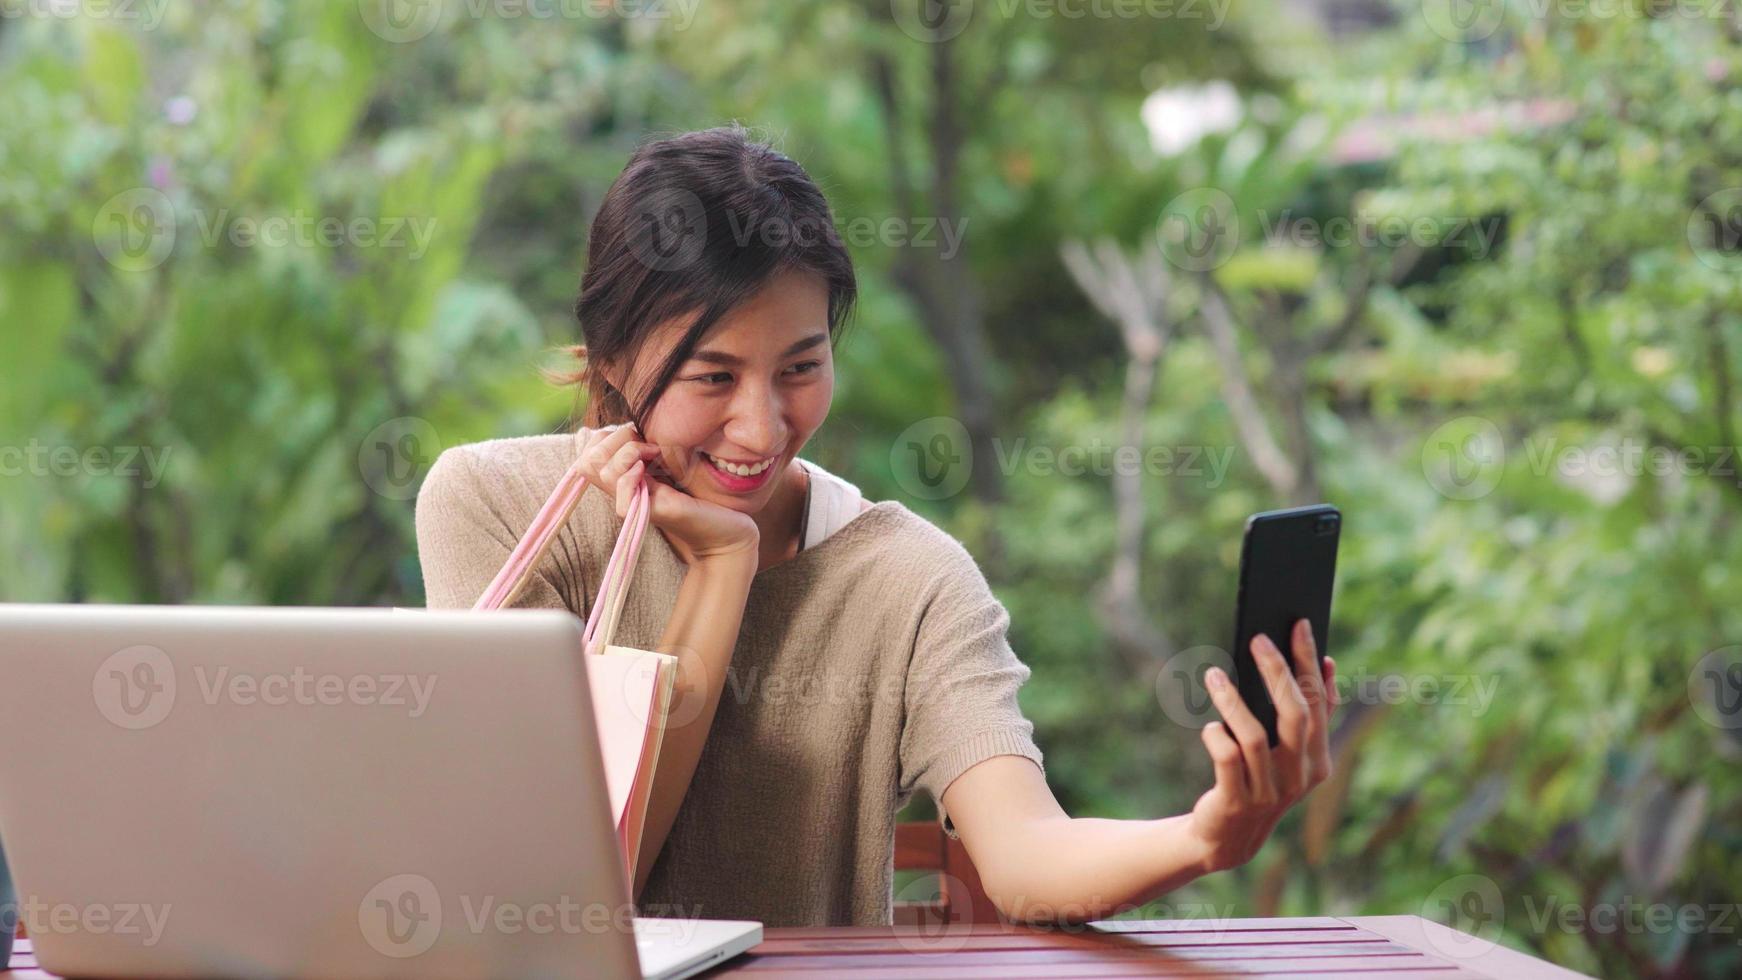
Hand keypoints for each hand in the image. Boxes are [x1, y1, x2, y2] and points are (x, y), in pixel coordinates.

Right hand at [574, 425, 758, 565]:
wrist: (726, 533)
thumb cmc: (703, 498)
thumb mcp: (671, 465)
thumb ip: (646, 451)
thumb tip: (626, 427)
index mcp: (625, 479)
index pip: (588, 450)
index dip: (608, 436)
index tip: (641, 437)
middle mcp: (622, 493)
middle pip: (588, 458)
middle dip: (619, 438)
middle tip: (651, 446)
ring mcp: (632, 503)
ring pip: (602, 469)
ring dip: (629, 451)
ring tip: (656, 455)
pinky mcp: (649, 511)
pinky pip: (621, 488)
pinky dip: (632, 473)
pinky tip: (654, 469)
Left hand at [1186, 619, 1337, 872]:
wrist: (1228, 838)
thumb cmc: (1258, 780)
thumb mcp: (1290, 753)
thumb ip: (1308, 716)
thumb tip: (1324, 664)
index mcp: (1319, 760)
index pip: (1319, 703)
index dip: (1310, 664)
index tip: (1300, 626)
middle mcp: (1300, 776)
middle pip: (1295, 714)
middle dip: (1278, 671)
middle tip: (1258, 638)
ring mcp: (1270, 791)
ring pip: (1256, 736)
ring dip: (1233, 700)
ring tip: (1214, 674)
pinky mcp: (1237, 801)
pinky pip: (1228, 758)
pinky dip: (1217, 736)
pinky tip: (1210, 726)